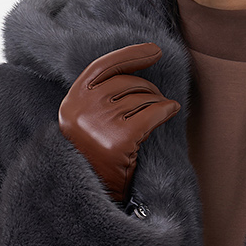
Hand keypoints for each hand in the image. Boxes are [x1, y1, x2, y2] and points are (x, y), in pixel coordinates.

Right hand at [57, 43, 180, 205]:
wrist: (90, 194)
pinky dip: (166, 110)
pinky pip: (152, 113)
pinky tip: (172, 110)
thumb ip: (101, 97)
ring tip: (162, 110)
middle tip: (157, 99)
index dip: (131, 55)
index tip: (154, 51)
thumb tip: (138, 70)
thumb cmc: (95, 157)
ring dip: (158, 102)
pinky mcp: (119, 139)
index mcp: (72, 101)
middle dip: (148, 89)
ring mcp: (99, 123)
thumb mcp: (87, 122)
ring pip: (142, 97)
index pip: (104, 66)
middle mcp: (82, 108)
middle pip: (127, 82)